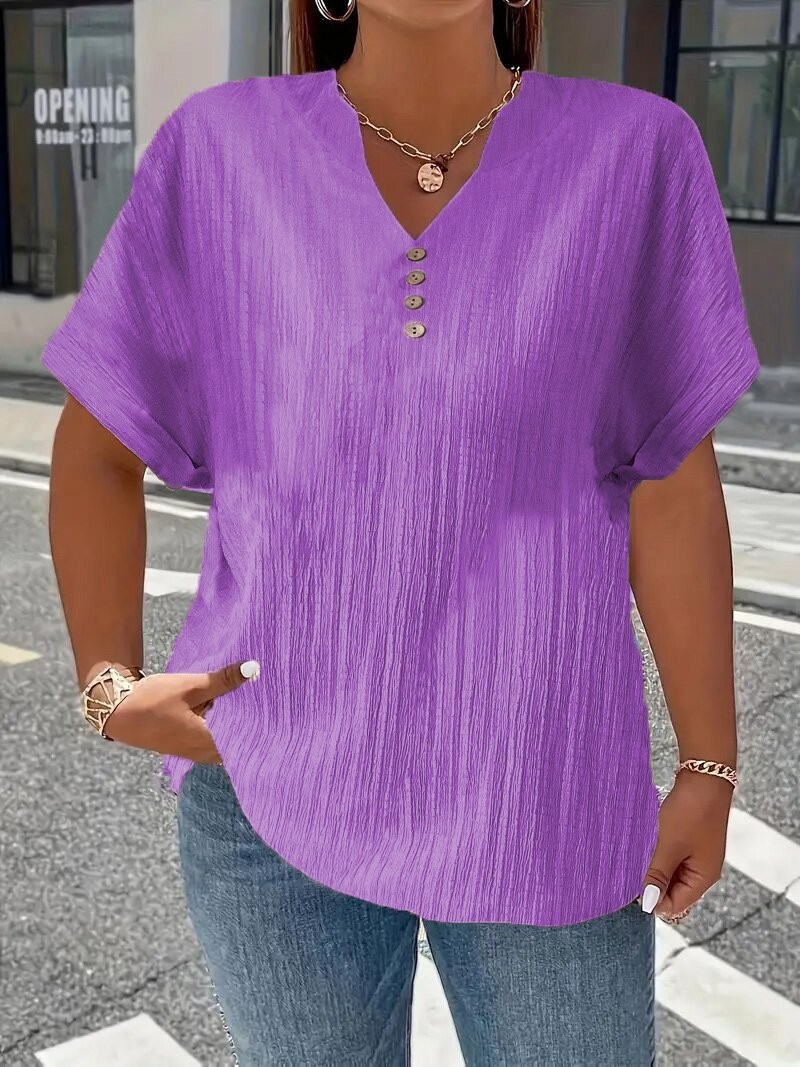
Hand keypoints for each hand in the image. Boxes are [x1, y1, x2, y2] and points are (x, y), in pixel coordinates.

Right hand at [99, 659, 260, 761]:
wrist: (119, 713)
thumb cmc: (153, 700)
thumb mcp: (190, 686)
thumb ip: (223, 679)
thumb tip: (253, 668)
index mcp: (209, 741)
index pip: (248, 737)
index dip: (266, 723)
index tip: (281, 708)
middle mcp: (206, 752)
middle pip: (241, 740)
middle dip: (256, 721)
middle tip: (275, 700)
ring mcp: (198, 752)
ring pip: (229, 740)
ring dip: (240, 723)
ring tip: (258, 700)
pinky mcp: (191, 745)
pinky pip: (217, 738)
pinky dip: (226, 725)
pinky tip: (233, 706)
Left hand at [641, 768, 733, 920]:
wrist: (705, 776)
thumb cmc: (690, 812)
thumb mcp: (670, 845)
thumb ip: (658, 875)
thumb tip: (649, 904)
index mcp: (703, 878)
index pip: (675, 906)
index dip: (653, 899)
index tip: (631, 887)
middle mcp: (703, 870)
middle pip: (673, 891)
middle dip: (652, 884)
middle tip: (631, 869)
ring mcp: (698, 855)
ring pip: (671, 873)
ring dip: (654, 867)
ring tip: (638, 854)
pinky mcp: (691, 840)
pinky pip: (673, 857)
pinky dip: (659, 854)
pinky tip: (646, 845)